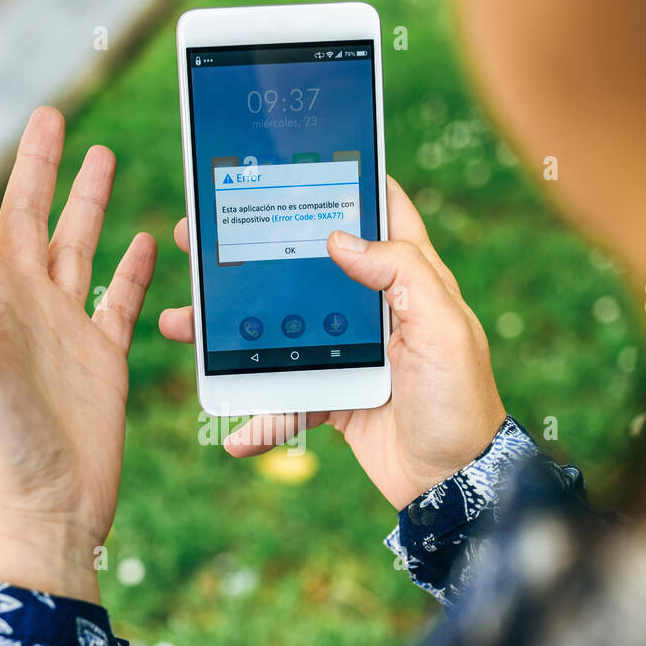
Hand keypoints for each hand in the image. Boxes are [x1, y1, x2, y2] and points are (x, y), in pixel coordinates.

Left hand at [0, 97, 155, 603]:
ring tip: (99, 153)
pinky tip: (142, 240)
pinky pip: (119, 299)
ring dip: (86, 202)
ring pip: (76, 246)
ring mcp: (62, 329)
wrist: (39, 516)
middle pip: (26, 216)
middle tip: (50, 113)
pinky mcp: (103, 359)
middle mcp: (18, 303)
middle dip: (35, 164)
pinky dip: (132, 269)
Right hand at [159, 177, 504, 510]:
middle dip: (252, 253)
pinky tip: (237, 432)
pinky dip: (260, 416)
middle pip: (305, 267)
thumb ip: (402, 274)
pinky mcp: (334, 396)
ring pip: (279, 330)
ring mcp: (350, 353)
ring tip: (184, 327)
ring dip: (230, 333)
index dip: (344, 180)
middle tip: (199, 239)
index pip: (379, 211)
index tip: (291, 162)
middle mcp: (375, 310)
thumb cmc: (461, 401)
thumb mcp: (443, 330)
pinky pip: (286, 400)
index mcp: (409, 280)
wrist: (454, 484)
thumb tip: (340, 237)